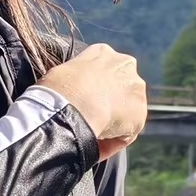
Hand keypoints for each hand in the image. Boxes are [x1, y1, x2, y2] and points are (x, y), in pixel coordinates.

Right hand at [40, 44, 146, 160]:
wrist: (70, 103)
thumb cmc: (56, 90)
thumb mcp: (60, 76)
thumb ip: (73, 82)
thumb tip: (72, 96)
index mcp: (103, 52)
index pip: (104, 72)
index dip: (93, 91)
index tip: (82, 104)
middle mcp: (125, 64)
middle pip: (120, 90)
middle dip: (109, 105)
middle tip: (89, 120)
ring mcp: (135, 89)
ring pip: (125, 111)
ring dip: (112, 124)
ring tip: (91, 135)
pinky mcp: (140, 114)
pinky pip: (126, 132)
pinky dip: (113, 141)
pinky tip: (97, 143)